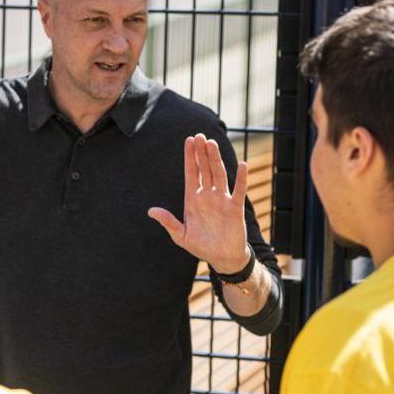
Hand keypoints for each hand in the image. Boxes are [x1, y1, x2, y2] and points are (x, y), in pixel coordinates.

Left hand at [148, 133, 250, 272]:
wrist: (222, 258)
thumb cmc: (201, 246)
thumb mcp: (181, 236)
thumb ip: (168, 222)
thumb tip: (151, 211)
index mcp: (193, 200)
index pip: (191, 173)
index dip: (190, 157)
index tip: (188, 140)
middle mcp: (207, 196)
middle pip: (204, 169)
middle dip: (201, 153)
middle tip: (199, 135)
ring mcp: (222, 200)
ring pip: (219, 174)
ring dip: (215, 159)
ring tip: (211, 143)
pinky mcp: (235, 208)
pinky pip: (238, 190)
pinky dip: (241, 178)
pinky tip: (242, 165)